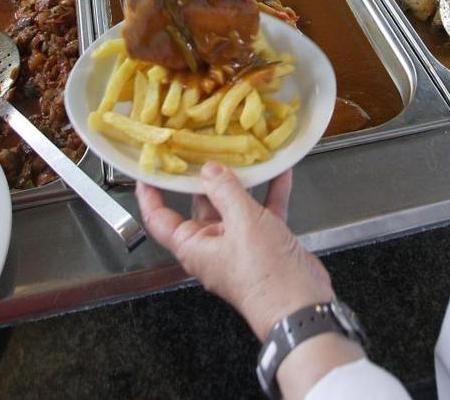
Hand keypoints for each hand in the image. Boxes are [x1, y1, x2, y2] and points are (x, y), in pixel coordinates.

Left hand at [136, 162, 333, 341]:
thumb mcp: (242, 223)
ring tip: (242, 152)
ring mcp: (239, 245)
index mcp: (194, 247)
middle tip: (203, 145)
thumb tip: (209, 169)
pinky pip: (263, 211)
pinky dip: (269, 192)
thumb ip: (225, 191)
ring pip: (234, 206)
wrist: (300, 305)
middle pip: (201, 205)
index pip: (160, 219)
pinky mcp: (265, 244)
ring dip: (241, 182)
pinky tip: (279, 170)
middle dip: (204, 177)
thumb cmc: (263, 273)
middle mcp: (213, 246)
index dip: (151, 194)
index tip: (149, 169)